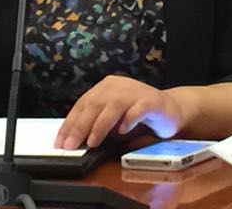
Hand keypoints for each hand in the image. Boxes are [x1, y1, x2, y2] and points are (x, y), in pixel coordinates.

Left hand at [55, 75, 185, 148]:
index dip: (70, 123)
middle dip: (80, 126)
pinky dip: (129, 120)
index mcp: (106, 87)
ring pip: (114, 106)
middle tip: (71, 145)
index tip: (60, 141)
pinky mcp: (152, 101)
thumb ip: (97, 124)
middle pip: (95, 104)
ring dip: (101, 125)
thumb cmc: (138, 116)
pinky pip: (138, 109)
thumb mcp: (113, 119)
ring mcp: (136, 91)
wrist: (171, 110)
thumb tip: (75, 141)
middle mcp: (118, 85)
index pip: (83, 104)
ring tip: (93, 142)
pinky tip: (122, 131)